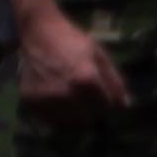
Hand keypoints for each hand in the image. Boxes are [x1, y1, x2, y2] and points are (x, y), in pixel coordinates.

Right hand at [16, 2, 129, 122]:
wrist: (37, 32)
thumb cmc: (72, 41)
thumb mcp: (99, 55)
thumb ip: (114, 82)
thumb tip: (125, 106)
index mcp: (86, 79)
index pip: (106, 107)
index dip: (106, 101)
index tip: (100, 93)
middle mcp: (66, 93)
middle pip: (89, 118)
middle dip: (91, 110)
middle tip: (84, 96)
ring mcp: (47, 99)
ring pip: (71, 123)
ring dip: (75, 116)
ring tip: (70, 98)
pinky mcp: (32, 103)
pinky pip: (52, 121)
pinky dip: (58, 116)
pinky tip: (57, 100)